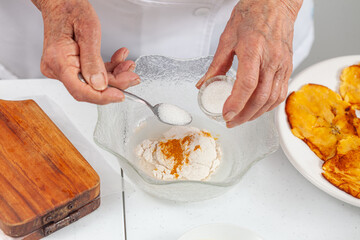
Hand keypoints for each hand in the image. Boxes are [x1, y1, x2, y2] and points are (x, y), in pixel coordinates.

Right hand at [32, 0, 139, 103]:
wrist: (59, 1)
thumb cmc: (69, 8)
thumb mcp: (88, 31)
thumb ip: (93, 60)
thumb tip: (99, 85)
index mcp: (59, 61)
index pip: (80, 90)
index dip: (102, 97)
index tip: (120, 96)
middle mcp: (57, 68)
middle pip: (89, 88)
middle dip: (115, 83)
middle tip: (132, 76)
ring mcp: (63, 69)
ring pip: (93, 82)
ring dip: (114, 75)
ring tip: (128, 65)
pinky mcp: (71, 66)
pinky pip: (91, 74)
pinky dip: (107, 69)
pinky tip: (119, 61)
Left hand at [196, 0, 301, 126]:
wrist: (275, 4)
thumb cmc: (253, 15)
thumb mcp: (227, 37)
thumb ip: (216, 64)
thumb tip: (204, 84)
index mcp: (253, 49)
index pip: (247, 84)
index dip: (236, 103)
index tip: (226, 114)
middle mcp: (271, 59)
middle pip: (260, 97)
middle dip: (244, 115)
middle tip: (231, 121)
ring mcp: (282, 64)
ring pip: (272, 98)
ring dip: (256, 113)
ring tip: (242, 118)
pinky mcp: (288, 67)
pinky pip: (281, 92)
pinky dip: (269, 106)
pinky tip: (259, 109)